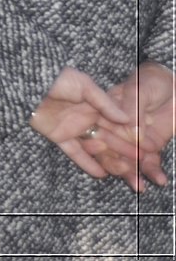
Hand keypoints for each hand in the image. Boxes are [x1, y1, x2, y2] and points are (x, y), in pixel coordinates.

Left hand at [30, 66, 137, 179]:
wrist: (23, 83)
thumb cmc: (54, 78)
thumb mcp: (82, 84)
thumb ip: (104, 102)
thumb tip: (127, 118)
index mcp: (93, 103)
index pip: (115, 121)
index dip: (130, 133)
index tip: (147, 145)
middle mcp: (84, 117)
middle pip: (108, 135)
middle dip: (125, 148)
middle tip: (141, 161)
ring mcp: (71, 127)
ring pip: (94, 146)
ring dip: (109, 157)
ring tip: (125, 170)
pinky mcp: (58, 136)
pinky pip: (74, 152)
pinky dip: (87, 162)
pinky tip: (101, 173)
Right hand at [87, 63, 173, 191]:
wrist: (175, 87)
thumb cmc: (152, 81)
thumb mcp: (140, 90)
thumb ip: (133, 109)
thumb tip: (132, 133)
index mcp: (105, 112)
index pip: (97, 130)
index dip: (97, 142)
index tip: (102, 151)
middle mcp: (116, 129)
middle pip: (109, 149)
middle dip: (114, 163)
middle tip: (124, 171)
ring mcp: (133, 140)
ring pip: (126, 160)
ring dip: (132, 174)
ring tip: (139, 184)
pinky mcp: (150, 147)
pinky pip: (149, 162)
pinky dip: (153, 172)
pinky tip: (158, 180)